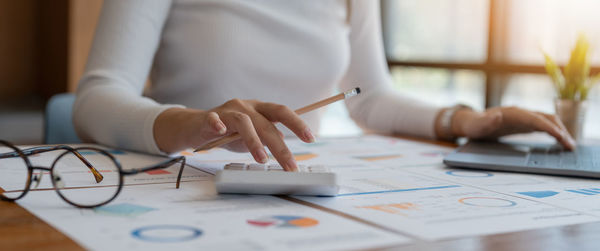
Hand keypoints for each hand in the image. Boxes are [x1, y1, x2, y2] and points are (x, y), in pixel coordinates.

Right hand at [154, 99, 314, 170]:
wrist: (194, 127)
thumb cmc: (227, 132)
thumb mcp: (251, 136)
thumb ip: (267, 140)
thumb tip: (288, 155)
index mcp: (259, 109)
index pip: (282, 112)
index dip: (297, 124)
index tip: (311, 138)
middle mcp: (245, 106)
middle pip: (267, 123)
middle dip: (280, 146)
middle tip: (290, 165)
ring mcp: (227, 110)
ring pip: (244, 122)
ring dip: (255, 142)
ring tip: (262, 160)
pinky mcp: (208, 118)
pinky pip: (214, 119)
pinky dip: (218, 124)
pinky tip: (221, 132)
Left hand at [451, 106, 575, 149]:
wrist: (470, 122)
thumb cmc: (474, 125)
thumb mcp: (476, 126)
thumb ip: (486, 122)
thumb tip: (497, 115)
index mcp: (511, 113)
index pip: (535, 119)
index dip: (549, 127)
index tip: (561, 137)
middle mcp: (520, 113)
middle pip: (545, 118)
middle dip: (560, 130)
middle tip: (570, 146)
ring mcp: (522, 117)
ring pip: (547, 121)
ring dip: (559, 131)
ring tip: (569, 145)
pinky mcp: (522, 123)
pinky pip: (542, 126)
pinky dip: (553, 132)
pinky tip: (559, 141)